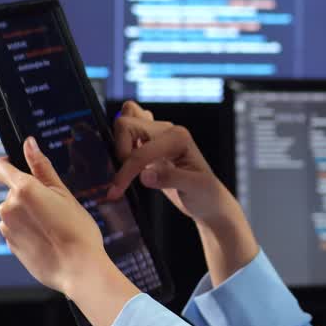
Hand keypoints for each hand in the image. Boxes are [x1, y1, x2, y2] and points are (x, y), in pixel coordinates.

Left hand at [0, 136, 137, 325]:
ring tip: (54, 227)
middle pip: (14, 192)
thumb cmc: (77, 231)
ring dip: (29, 215)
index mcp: (23, 189)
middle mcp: (8, 207)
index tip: (19, 165)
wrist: (78, 269)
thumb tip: (29, 144)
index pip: (1, 167)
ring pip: (16, 212)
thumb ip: (42, 167)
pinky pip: (17, 231)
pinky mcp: (10, 245)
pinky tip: (48, 240)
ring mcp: (7, 228)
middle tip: (56, 208)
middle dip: (30, 195)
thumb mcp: (64, 193)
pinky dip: (29, 232)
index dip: (8, 163)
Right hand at [107, 101, 258, 286]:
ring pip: (125, 122)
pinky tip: (126, 164)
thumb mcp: (195, 188)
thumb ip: (170, 179)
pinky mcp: (149, 144)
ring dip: (118, 145)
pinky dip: (120, 142)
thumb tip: (145, 175)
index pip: (140, 150)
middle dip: (119, 152)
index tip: (116, 191)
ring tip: (124, 170)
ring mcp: (157, 135)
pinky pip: (129, 130)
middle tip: (123, 178)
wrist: (210, 203)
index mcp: (178, 138)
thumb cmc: (207, 195)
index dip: (126, 171)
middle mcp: (166, 131)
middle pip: (125, 124)